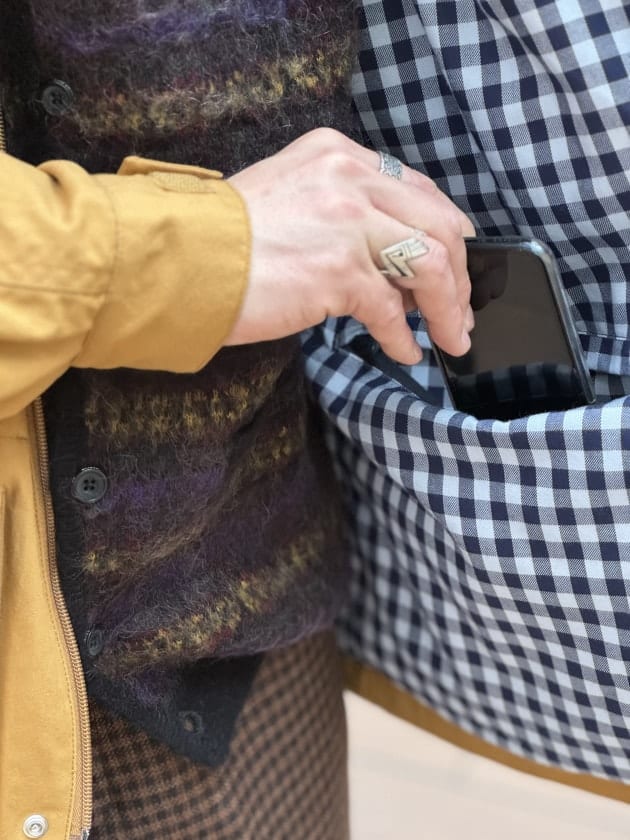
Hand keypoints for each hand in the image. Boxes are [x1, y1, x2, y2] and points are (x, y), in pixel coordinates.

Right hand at [226, 128, 474, 364]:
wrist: (178, 257)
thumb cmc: (224, 238)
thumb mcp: (289, 197)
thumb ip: (344, 212)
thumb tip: (394, 264)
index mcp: (339, 155)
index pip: (419, 191)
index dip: (448, 233)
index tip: (458, 265)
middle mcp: (350, 178)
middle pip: (438, 226)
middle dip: (460, 278)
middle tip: (461, 314)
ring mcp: (348, 222)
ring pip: (429, 266)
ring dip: (446, 310)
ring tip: (449, 339)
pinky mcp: (339, 270)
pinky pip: (391, 309)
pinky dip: (403, 337)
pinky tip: (405, 353)